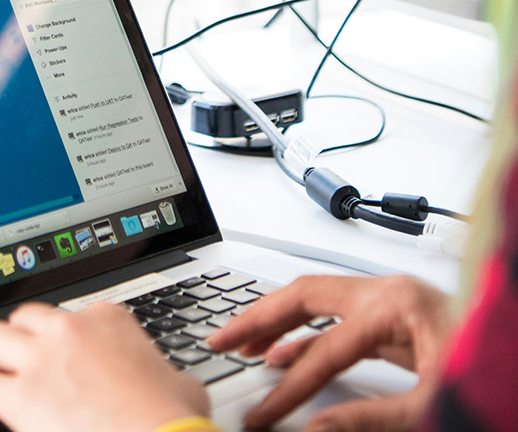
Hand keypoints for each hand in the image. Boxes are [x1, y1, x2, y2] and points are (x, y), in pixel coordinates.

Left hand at [0, 302, 211, 431]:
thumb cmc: (172, 420)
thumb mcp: (180, 383)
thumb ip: (166, 372)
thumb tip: (172, 383)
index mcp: (108, 320)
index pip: (70, 315)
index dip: (64, 339)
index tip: (62, 356)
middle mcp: (71, 330)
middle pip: (25, 318)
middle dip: (20, 339)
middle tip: (21, 361)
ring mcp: (44, 359)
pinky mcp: (23, 395)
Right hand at [206, 275, 453, 430]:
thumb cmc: (495, 370)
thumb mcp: (434, 403)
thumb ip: (375, 418)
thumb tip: (317, 430)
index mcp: (396, 305)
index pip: (324, 349)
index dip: (289, 389)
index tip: (262, 416)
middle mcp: (387, 293)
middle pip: (303, 296)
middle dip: (257, 319)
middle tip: (220, 342)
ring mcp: (391, 302)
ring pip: (315, 302)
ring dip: (274, 322)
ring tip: (239, 344)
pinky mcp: (396, 319)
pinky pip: (335, 320)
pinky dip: (304, 336)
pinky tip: (282, 355)